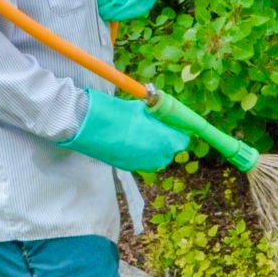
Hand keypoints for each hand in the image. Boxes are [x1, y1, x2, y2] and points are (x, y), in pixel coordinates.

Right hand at [58, 91, 189, 173]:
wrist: (93, 129)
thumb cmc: (119, 114)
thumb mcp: (142, 108)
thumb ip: (156, 113)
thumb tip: (161, 110)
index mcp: (166, 140)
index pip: (184, 139)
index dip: (179, 130)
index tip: (173, 123)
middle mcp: (159, 156)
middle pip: (171, 150)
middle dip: (167, 139)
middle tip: (156, 126)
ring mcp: (144, 165)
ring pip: (158, 158)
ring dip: (155, 147)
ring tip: (142, 133)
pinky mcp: (131, 168)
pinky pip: (144, 161)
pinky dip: (142, 153)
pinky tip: (130, 141)